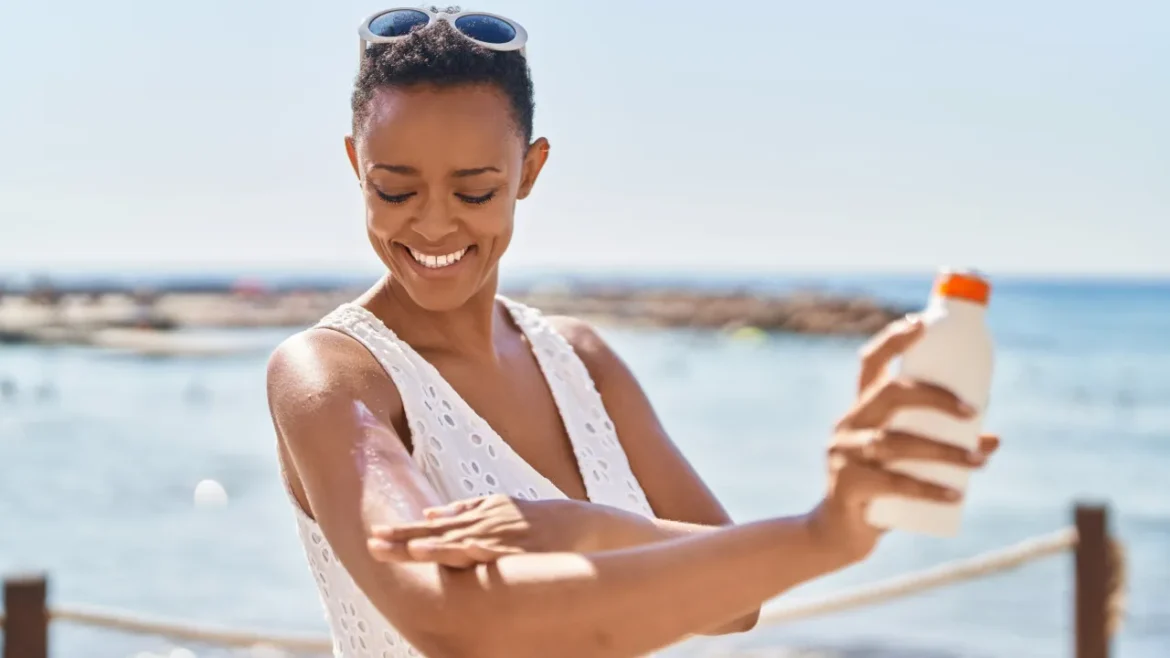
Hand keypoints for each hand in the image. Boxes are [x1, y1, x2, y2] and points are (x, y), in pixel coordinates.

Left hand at [367, 495, 594, 568]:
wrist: (581, 524)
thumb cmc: (538, 521)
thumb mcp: (499, 507)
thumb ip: (464, 508)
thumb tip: (429, 512)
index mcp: (476, 516)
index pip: (431, 527)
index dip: (403, 532)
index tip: (375, 535)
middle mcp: (484, 523)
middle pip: (438, 533)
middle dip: (404, 538)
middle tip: (373, 541)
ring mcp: (500, 535)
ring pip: (459, 542)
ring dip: (432, 545)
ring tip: (403, 549)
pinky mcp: (518, 548)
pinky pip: (491, 551)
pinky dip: (471, 549)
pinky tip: (454, 551)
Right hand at [810, 316, 1000, 563]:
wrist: (838, 533)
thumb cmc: (880, 488)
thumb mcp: (907, 461)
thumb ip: (944, 445)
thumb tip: (993, 439)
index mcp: (859, 409)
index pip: (871, 363)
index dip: (893, 340)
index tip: (921, 322)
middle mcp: (847, 424)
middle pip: (889, 395)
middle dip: (935, 397)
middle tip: (975, 410)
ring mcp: (843, 455)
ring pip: (896, 443)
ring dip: (943, 451)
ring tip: (979, 461)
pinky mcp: (847, 487)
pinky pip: (893, 485)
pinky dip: (928, 490)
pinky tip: (957, 494)